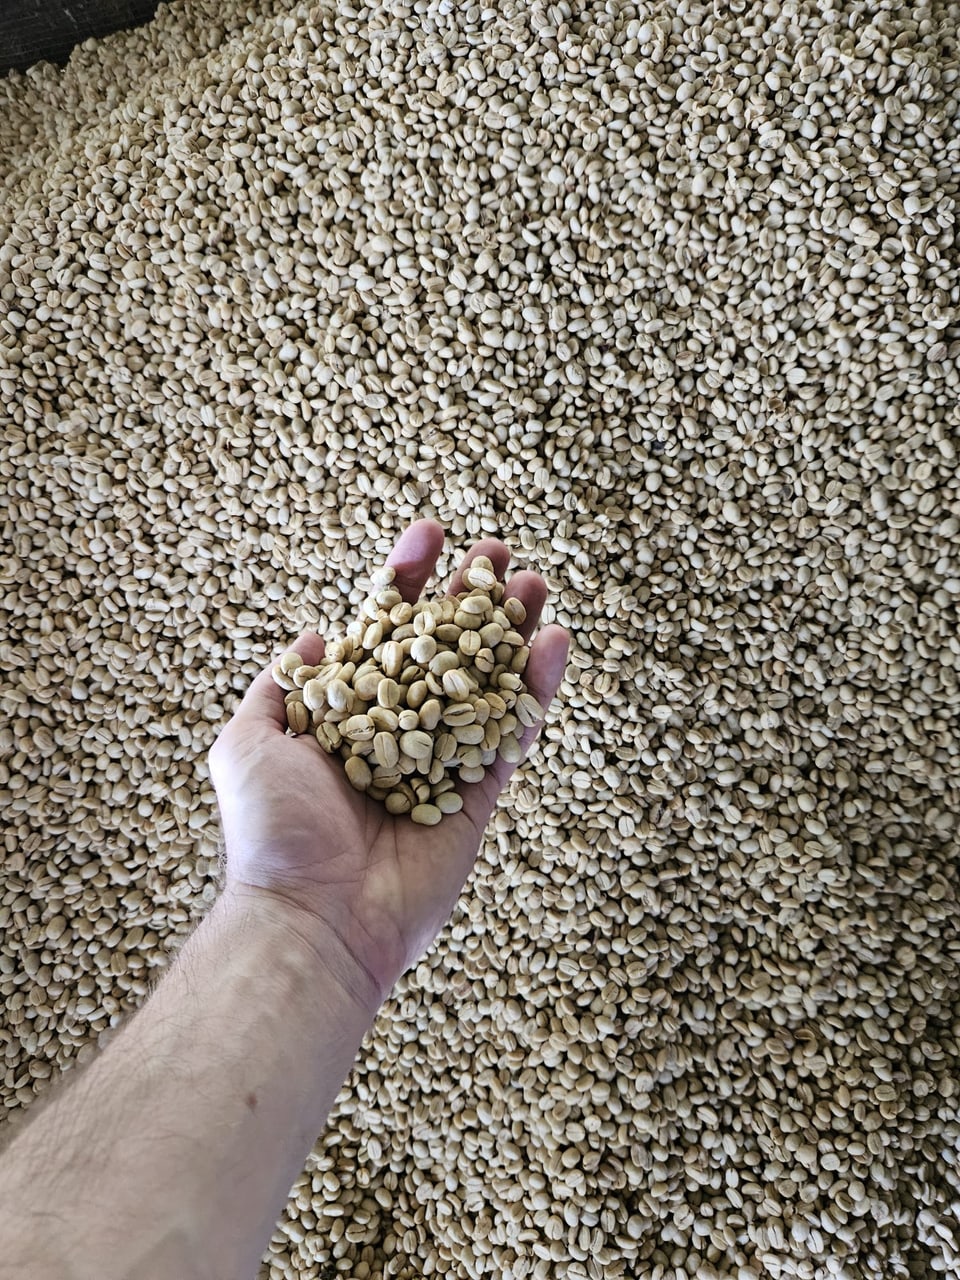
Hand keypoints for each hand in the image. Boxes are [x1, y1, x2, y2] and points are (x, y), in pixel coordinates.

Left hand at [208, 520, 568, 1008]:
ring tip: (535, 583)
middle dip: (471, 598)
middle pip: (445, 648)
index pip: (383, 629)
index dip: (406, 579)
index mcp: (347, 711)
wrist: (314, 916)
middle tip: (497, 552)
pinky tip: (551, 644)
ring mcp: (440, 761)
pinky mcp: (476, 797)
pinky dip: (536, 690)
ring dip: (513, 631)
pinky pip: (512, 734)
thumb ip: (282, 683)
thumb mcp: (246, 741)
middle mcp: (397, 729)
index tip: (428, 532)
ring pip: (487, 683)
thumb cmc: (273, 831)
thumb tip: (312, 635)